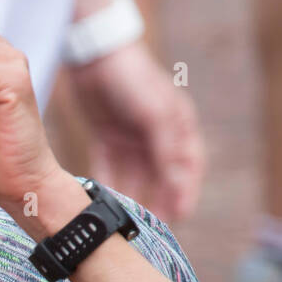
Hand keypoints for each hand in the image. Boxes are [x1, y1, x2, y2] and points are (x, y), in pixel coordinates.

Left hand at [67, 40, 205, 221]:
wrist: (93, 52)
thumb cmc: (134, 79)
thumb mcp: (155, 116)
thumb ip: (167, 153)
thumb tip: (178, 189)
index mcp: (178, 128)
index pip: (188, 168)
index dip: (185, 193)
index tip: (179, 217)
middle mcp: (157, 137)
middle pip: (161, 179)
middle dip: (157, 203)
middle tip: (152, 229)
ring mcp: (132, 139)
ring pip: (135, 178)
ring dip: (132, 198)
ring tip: (126, 223)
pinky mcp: (108, 139)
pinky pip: (110, 170)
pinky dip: (109, 186)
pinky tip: (102, 204)